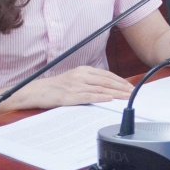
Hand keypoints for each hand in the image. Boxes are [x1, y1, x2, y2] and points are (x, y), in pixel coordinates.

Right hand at [16, 65, 132, 109]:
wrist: (35, 91)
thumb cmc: (56, 87)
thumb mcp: (74, 78)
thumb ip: (89, 80)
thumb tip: (106, 87)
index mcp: (83, 70)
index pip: (106, 75)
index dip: (120, 81)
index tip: (130, 86)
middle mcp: (80, 76)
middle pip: (106, 81)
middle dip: (122, 87)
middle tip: (133, 92)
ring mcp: (75, 86)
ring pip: (100, 89)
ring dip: (115, 94)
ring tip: (126, 97)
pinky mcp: (69, 96)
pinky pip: (88, 97)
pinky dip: (100, 97)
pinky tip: (109, 99)